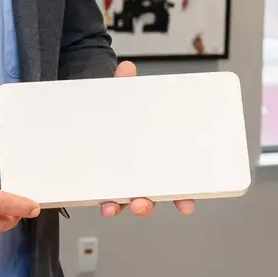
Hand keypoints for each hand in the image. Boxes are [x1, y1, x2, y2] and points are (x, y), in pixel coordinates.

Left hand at [99, 60, 198, 218]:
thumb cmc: (116, 113)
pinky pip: (101, 197)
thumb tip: (126, 69)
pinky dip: (100, 200)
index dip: (181, 198)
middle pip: (148, 198)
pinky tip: (97, 201)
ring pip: (124, 202)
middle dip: (146, 205)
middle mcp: (139, 176)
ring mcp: (118, 181)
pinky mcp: (98, 180)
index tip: (186, 206)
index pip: (172, 184)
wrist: (90, 114)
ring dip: (120, 207)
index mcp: (153, 159)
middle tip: (142, 204)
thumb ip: (125, 87)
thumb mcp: (122, 100)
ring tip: (112, 206)